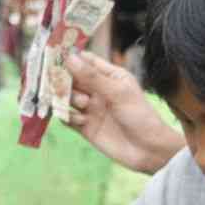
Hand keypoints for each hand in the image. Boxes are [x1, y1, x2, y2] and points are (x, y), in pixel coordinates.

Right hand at [62, 52, 181, 174]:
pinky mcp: (85, 127)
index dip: (71, 56)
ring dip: (69, 98)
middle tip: (60, 81)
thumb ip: (92, 77)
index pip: (86, 61)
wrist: (148, 150)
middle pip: (72, 78)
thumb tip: (69, 58)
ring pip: (67, 97)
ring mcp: (91, 109)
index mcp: (110, 76)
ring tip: (83, 103)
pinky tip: (82, 120)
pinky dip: (68, 116)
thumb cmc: (140, 116)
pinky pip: (67, 117)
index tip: (56, 54)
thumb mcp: (117, 92)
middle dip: (64, 79)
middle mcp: (98, 90)